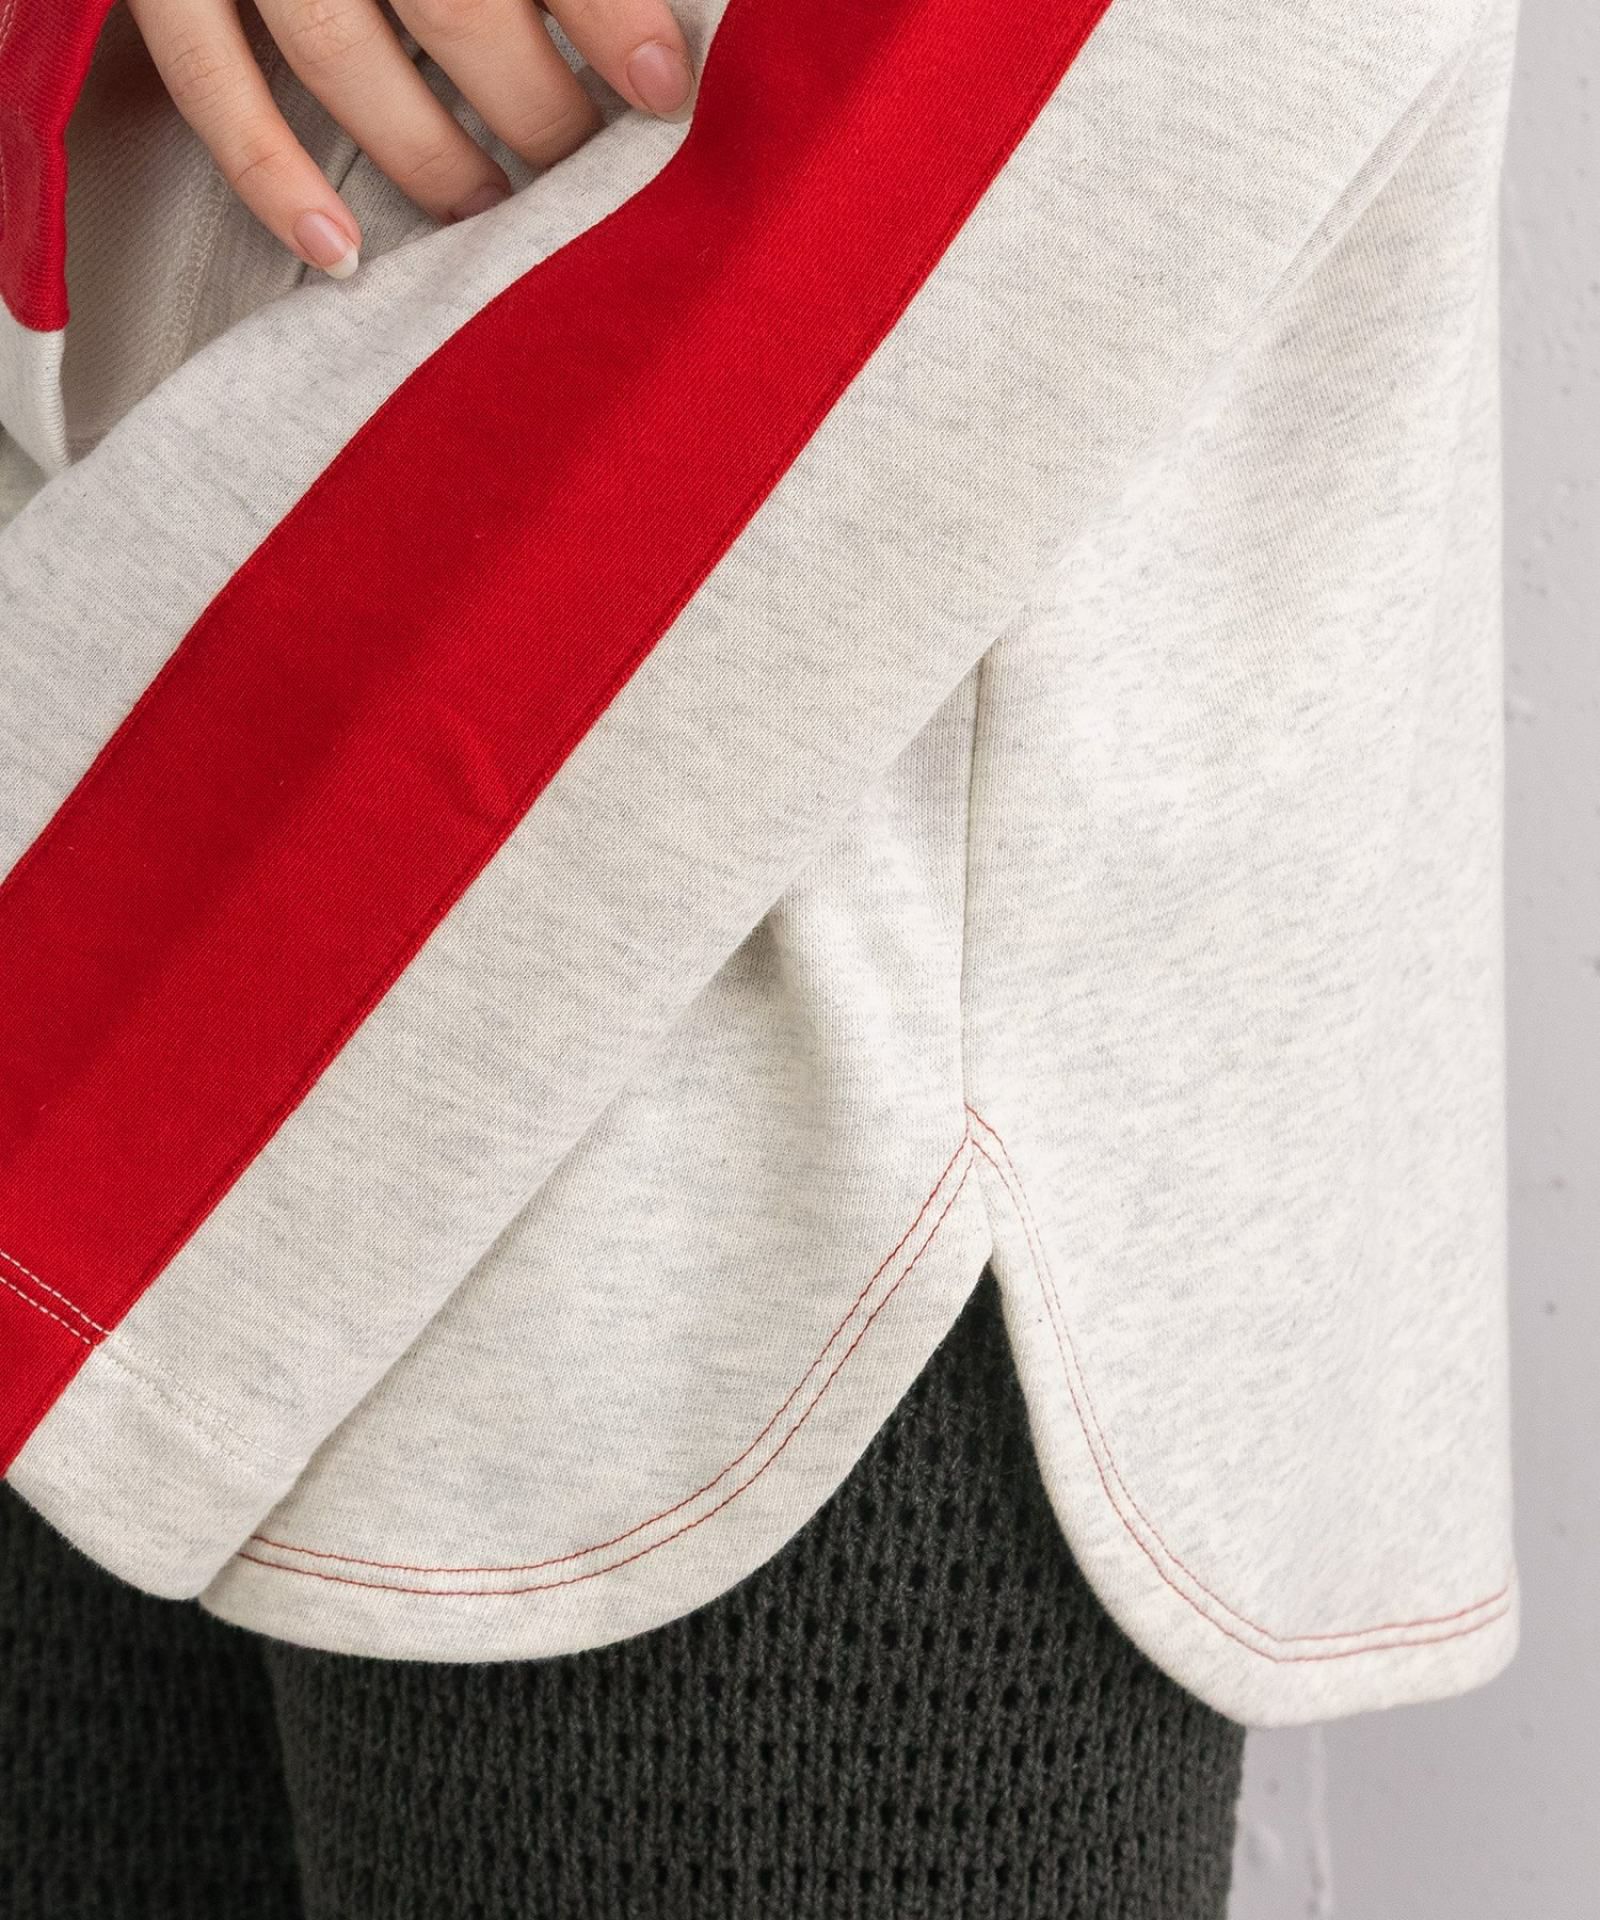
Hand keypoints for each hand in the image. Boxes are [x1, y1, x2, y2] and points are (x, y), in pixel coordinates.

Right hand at [125, 0, 696, 276]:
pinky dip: (271, 174)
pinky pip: (210, 80)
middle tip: (583, 167)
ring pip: (342, 53)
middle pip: (453, 4)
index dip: (608, 12)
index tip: (664, 87)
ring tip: (494, 210)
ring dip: (431, 155)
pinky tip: (340, 252)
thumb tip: (639, 39)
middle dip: (535, 108)